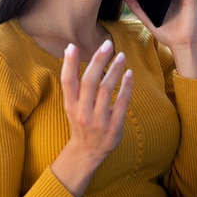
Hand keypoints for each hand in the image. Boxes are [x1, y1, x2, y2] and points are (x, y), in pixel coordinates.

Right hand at [52, 40, 132, 196]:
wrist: (86, 152)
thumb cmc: (80, 122)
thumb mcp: (71, 105)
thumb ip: (72, 83)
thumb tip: (69, 51)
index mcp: (70, 105)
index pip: (67, 82)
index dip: (69, 64)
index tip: (72, 46)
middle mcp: (83, 112)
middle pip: (89, 82)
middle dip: (98, 61)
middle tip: (107, 44)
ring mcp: (98, 120)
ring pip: (106, 90)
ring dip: (114, 71)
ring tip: (121, 56)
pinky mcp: (113, 127)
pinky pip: (122, 103)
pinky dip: (126, 87)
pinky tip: (129, 74)